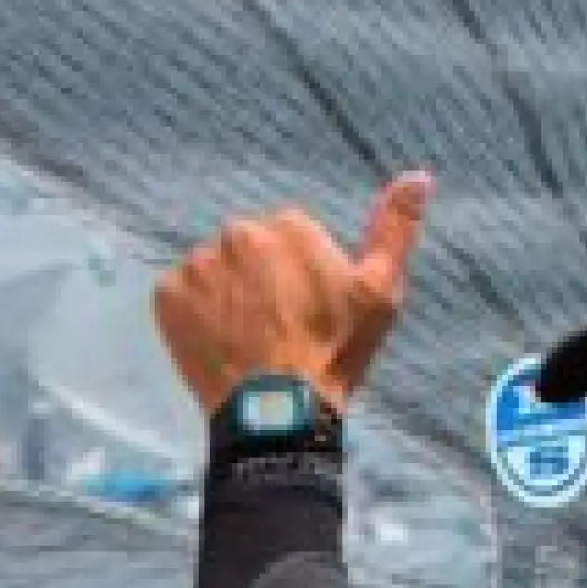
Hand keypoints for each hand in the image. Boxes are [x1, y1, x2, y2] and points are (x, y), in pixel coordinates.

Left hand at [152, 171, 431, 414]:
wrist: (280, 412)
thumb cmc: (335, 353)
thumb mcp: (379, 293)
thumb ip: (395, 229)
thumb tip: (418, 175)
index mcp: (288, 225)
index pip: (289, 238)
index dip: (299, 276)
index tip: (307, 311)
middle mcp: (237, 233)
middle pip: (248, 251)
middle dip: (260, 281)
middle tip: (277, 328)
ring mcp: (198, 265)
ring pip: (215, 272)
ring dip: (227, 297)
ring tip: (247, 339)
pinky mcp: (167, 296)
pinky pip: (181, 296)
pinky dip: (195, 315)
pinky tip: (219, 342)